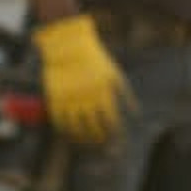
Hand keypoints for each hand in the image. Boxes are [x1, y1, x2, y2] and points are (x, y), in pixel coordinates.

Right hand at [34, 14, 132, 146]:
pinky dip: (64, 130)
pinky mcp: (54, 97)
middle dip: (99, 139)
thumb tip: (135, 114)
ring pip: (76, 127)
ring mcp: (69, 97)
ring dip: (82, 138)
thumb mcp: (114, 73)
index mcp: (103, 91)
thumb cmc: (95, 59)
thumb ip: (126, 95)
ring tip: (86, 143)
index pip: (111, 120)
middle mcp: (86, 97)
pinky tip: (70, 134)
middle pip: (93, 127)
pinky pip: (59, 120)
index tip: (117, 140)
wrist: (67, 45)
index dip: (115, 133)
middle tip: (102, 145)